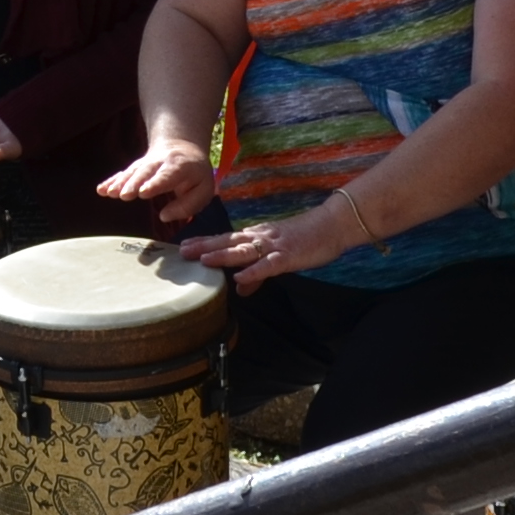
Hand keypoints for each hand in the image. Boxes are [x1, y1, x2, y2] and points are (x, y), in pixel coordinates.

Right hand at [95, 138, 214, 222]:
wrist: (182, 147)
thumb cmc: (195, 174)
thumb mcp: (204, 189)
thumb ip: (188, 205)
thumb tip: (164, 216)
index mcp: (180, 167)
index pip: (167, 176)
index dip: (155, 183)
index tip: (143, 192)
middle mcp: (160, 163)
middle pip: (145, 173)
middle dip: (134, 183)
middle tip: (125, 195)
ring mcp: (146, 164)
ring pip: (132, 172)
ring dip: (120, 182)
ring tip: (109, 192)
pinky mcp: (136, 168)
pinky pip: (123, 174)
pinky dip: (112, 181)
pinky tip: (101, 190)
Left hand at [184, 190, 362, 286]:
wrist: (332, 225)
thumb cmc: (306, 239)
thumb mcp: (278, 257)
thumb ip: (257, 274)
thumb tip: (239, 288)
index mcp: (257, 237)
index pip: (226, 239)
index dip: (205, 243)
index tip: (183, 246)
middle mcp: (261, 238)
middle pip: (228, 242)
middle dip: (205, 247)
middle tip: (182, 251)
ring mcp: (274, 246)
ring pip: (244, 251)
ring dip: (223, 255)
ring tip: (203, 260)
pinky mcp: (288, 256)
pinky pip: (268, 265)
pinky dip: (254, 271)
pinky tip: (240, 277)